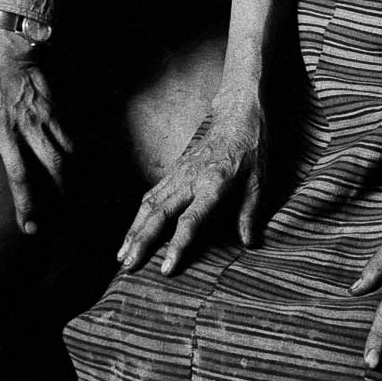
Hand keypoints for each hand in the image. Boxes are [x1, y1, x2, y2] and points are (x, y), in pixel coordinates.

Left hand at [0, 28, 71, 236]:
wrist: (6, 52)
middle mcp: (6, 132)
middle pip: (19, 176)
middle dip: (26, 206)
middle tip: (30, 229)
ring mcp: (31, 123)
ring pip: (51, 161)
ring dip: (58, 187)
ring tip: (62, 206)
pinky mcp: (51, 114)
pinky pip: (66, 141)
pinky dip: (73, 159)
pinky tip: (77, 174)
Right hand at [116, 96, 266, 275]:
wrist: (236, 112)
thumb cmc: (251, 145)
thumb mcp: (260, 178)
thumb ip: (250, 211)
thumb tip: (248, 242)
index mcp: (214, 183)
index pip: (190, 220)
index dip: (177, 246)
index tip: (166, 268)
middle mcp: (190, 179)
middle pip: (159, 214)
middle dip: (141, 242)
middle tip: (128, 266)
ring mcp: (179, 173)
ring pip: (149, 204)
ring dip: (134, 230)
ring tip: (121, 255)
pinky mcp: (174, 169)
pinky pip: (152, 194)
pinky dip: (139, 215)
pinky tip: (132, 231)